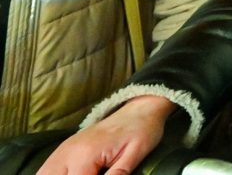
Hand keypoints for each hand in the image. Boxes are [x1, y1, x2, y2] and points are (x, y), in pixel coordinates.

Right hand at [37, 94, 176, 174]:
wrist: (140, 109)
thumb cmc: (141, 131)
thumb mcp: (135, 155)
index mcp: (85, 155)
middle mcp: (68, 152)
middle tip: (93, 174)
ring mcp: (63, 149)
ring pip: (43, 174)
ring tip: (84, 173)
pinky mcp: (63, 149)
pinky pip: (45, 169)